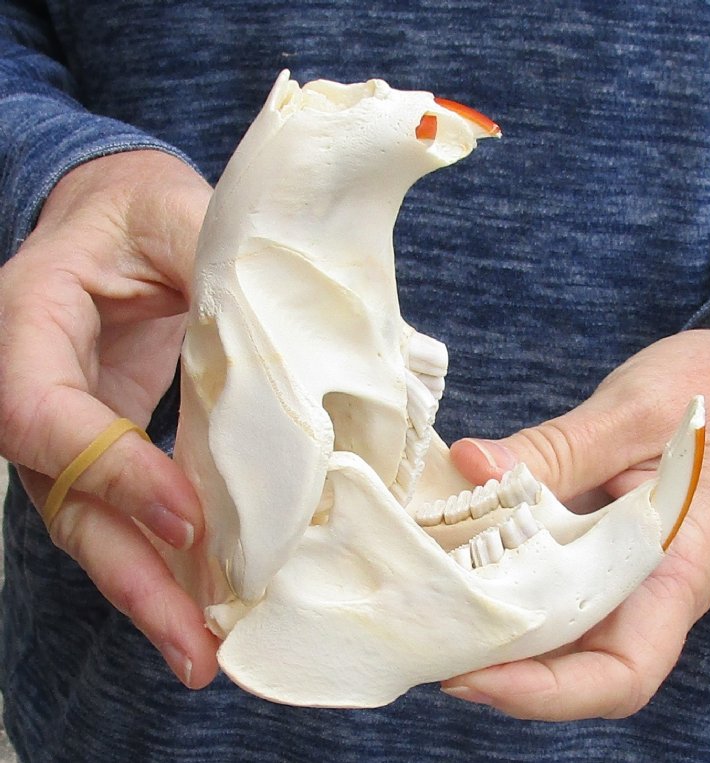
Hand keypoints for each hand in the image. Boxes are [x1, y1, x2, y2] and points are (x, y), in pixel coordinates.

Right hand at [0, 150, 218, 687]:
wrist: (121, 221)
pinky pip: (129, 514)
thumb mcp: (177, 212)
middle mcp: (36, 384)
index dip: (112, 472)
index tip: (190, 519)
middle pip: (65, 500)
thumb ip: (213, 263)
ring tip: (204, 655)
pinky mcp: (112, 445)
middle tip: (194, 646)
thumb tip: (282, 344)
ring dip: (150, 594)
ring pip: (94, 525)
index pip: (45, 413)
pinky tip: (208, 605)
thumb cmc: (142, 209)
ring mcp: (72, 424)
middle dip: (129, 577)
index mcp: (30, 317)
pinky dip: (166, 562)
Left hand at [443, 321, 709, 718]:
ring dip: (498, 631)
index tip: (473, 675)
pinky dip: (506, 579)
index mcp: (677, 568)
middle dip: (502, 669)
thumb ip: (553, 448)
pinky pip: (554, 581)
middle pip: (577, 664)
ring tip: (434, 611)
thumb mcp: (631, 413)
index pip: (622, 672)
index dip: (545, 692)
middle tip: (429, 641)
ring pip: (560, 630)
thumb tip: (470, 466)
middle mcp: (651, 586)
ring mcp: (626, 568)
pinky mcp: (603, 543)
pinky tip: (462, 559)